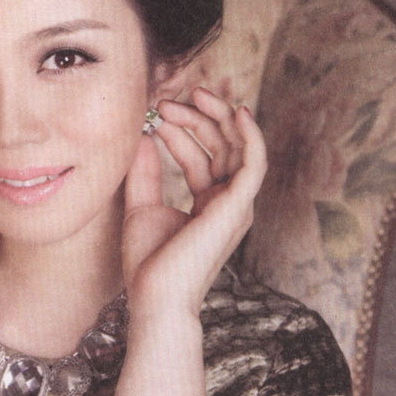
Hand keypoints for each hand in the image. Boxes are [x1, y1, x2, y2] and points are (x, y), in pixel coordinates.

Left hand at [122, 87, 266, 318]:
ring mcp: (236, 205)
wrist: (155, 297)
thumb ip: (145, 173)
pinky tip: (236, 112)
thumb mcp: (141, 208)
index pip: (203, 156)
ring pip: (237, 147)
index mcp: (208, 204)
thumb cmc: (149, 264)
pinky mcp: (238, 207)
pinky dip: (250, 135)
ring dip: (213, 117)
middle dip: (196, 117)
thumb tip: (145, 136)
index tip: (154, 115)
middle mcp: (227, 202)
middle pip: (222, 146)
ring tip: (184, 98)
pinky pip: (254, 163)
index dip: (181, 131)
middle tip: (166, 101)